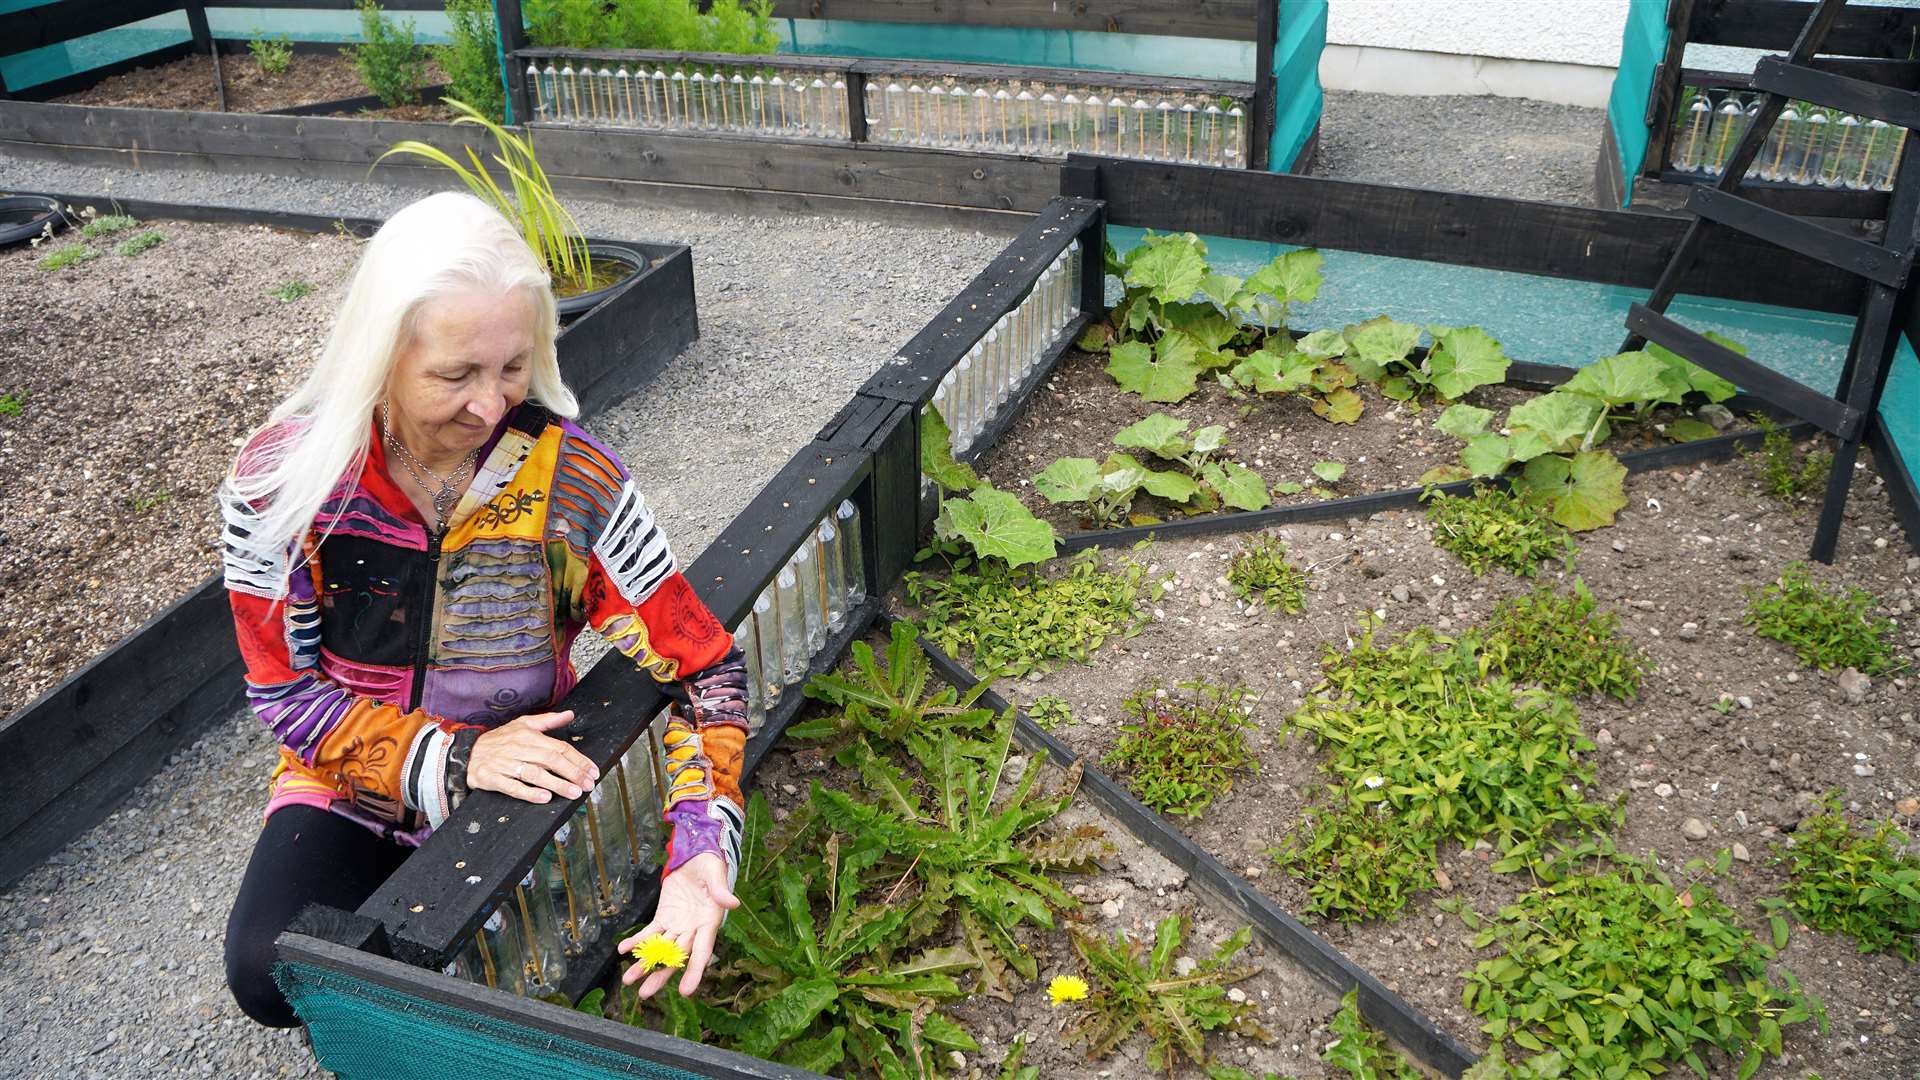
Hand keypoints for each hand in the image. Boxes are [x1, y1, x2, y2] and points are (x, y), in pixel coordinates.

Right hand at [467, 710, 597, 804]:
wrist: (464, 753)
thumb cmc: (498, 740)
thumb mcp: (521, 724)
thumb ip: (547, 721)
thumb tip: (570, 714)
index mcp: (527, 735)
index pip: (559, 747)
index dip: (578, 760)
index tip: (592, 771)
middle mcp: (517, 748)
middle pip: (551, 760)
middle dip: (573, 773)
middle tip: (588, 785)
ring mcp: (504, 764)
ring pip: (534, 774)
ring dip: (556, 784)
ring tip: (573, 793)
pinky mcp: (491, 778)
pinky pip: (512, 787)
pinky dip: (529, 793)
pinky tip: (545, 798)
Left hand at [618, 852, 738, 997]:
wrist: (696, 856)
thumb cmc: (710, 866)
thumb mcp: (716, 874)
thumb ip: (721, 890)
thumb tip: (733, 904)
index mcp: (709, 923)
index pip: (702, 952)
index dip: (695, 971)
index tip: (686, 991)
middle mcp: (693, 930)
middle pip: (676, 957)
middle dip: (661, 975)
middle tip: (645, 993)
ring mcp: (677, 925)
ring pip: (660, 949)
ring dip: (645, 964)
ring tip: (628, 980)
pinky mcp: (663, 917)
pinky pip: (649, 932)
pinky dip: (637, 941)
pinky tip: (623, 949)